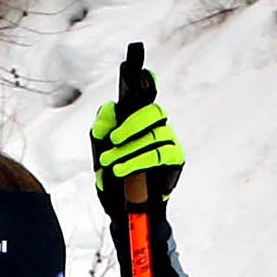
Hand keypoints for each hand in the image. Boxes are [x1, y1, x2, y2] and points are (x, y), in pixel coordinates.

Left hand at [91, 47, 184, 200]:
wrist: (123, 204)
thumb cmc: (114, 170)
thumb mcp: (100, 147)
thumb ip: (101, 126)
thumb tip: (107, 114)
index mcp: (139, 116)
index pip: (146, 92)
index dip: (146, 81)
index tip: (139, 71)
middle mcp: (157, 124)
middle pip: (152, 112)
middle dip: (130, 125)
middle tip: (112, 140)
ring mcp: (168, 140)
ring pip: (153, 136)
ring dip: (128, 150)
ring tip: (109, 163)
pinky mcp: (175, 158)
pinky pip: (158, 154)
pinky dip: (138, 161)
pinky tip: (120, 169)